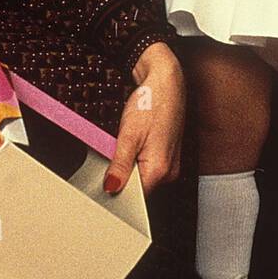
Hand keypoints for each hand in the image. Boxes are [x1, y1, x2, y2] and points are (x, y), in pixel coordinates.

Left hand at [103, 43, 184, 196]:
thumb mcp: (128, 134)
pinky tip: (136, 142)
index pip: (134, 196)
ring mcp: (171, 164)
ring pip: (143, 175)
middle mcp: (169, 171)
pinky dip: (138, 157)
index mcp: (160, 170)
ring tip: (130, 142)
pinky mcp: (169, 156)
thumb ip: (119, 165)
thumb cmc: (152, 103)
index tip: (106, 176)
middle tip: (117, 151)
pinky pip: (149, 166)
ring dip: (130, 164)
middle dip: (123, 174)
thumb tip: (111, 188)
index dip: (117, 187)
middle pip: (139, 186)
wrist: (167, 82)